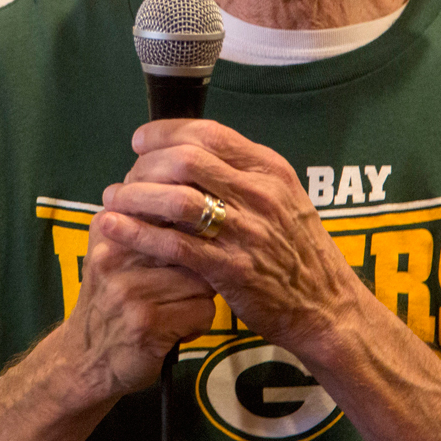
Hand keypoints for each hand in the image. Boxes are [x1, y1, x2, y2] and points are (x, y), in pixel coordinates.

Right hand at [47, 221, 215, 400]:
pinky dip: (198, 323)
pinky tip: (178, 329)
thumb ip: (138, 226)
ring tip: (180, 308)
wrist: (83, 358)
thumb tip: (186, 196)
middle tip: (189, 282)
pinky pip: (203, 312)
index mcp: (106, 230)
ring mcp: (130, 290)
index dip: (188, 228)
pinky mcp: (148, 322)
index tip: (192, 241)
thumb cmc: (108, 303)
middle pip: (190, 245)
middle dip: (199, 266)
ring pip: (202, 281)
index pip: (165, 211)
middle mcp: (114, 256)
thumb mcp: (111, 256)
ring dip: (201, 299)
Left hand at [94, 118, 364, 354]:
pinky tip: (114, 230)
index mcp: (270, 171)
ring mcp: (248, 233)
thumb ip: (241, 173)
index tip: (139, 142)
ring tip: (112, 202)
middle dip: (145, 166)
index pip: (208, 133)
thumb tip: (189, 150)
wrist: (328, 308)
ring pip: (176, 200)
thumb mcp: (282, 198)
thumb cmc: (297, 252)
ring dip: (135, 198)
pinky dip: (138, 234)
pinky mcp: (233, 270)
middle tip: (125, 179)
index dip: (165, 133)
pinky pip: (174, 246)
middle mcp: (261, 195)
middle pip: (186, 160)